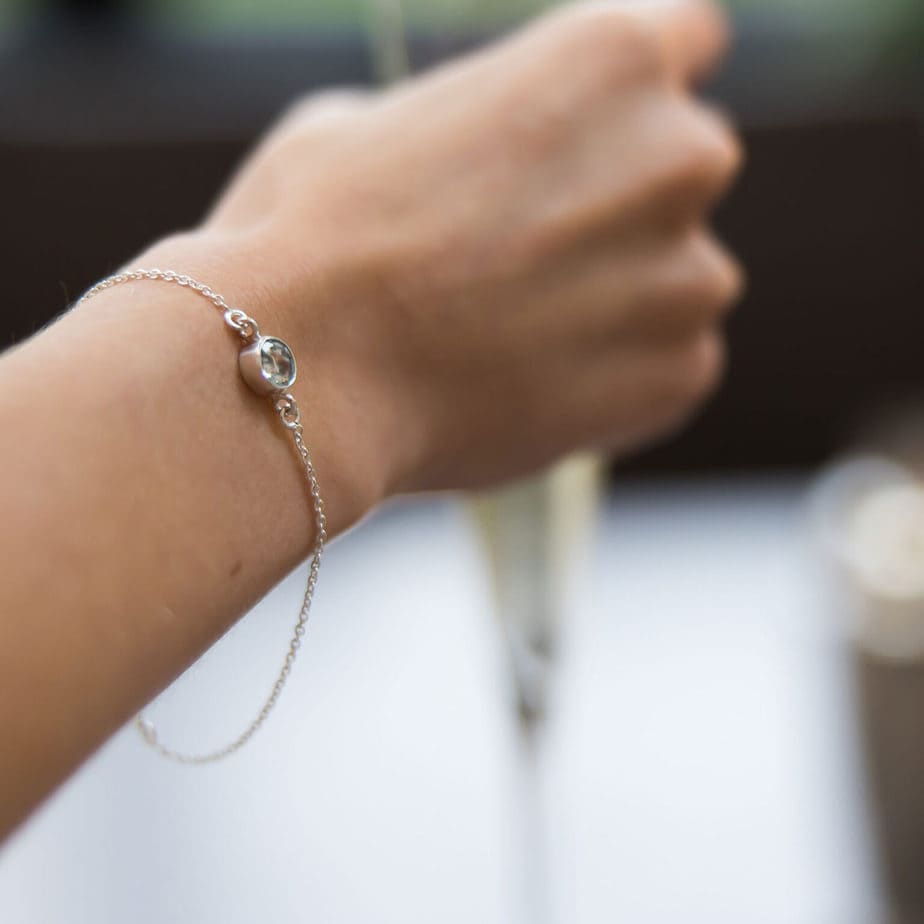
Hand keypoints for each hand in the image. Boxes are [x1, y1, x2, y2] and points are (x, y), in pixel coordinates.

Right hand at [149, 0, 741, 505]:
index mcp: (614, 56)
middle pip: (683, 167)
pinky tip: (541, 384)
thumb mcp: (376, 120)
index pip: (689, 39)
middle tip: (536, 255)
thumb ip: (466, 120)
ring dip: (624, 297)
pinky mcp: (680, 373)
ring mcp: (692, 274)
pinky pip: (670, 363)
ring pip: (679, 276)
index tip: (603, 137)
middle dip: (623, 203)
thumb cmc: (318, 234)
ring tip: (524, 335)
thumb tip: (482, 156)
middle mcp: (683, 154)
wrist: (309, 371)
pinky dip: (621, 375)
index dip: (635, 97)